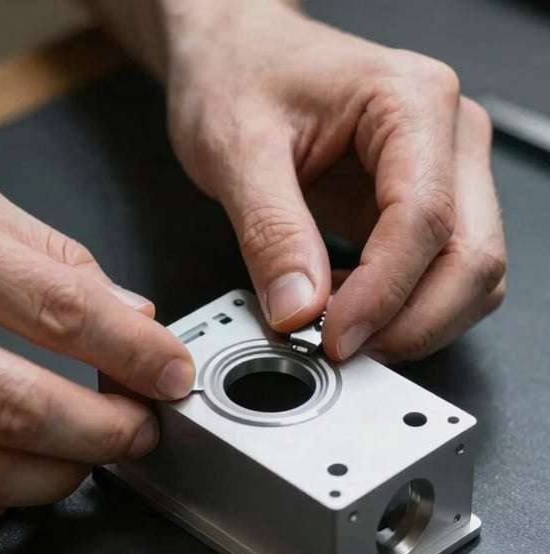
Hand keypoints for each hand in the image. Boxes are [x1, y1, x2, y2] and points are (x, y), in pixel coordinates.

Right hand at [0, 143, 194, 526]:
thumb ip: (48, 253)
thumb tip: (126, 311)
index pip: (61, 309)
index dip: (136, 351)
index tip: (172, 371)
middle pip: (22, 405)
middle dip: (108, 430)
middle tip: (143, 426)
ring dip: (57, 475)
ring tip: (90, 453)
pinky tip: (16, 473)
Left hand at [162, 0, 505, 361]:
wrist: (234, 51)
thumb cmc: (238, 72)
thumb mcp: (235, 149)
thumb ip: (271, 231)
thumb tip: (300, 309)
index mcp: (411, 103)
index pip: (425, 220)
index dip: (383, 295)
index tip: (334, 337)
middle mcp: (445, 135)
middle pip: (472, 256)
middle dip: (413, 321)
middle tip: (343, 349)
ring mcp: (440, 170)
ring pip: (468, 272)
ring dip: (412, 319)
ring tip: (337, 327)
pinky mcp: (419, 201)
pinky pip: (434, 271)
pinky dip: (399, 305)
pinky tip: (343, 304)